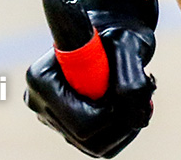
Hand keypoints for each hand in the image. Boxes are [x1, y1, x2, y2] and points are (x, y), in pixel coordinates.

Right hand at [25, 0, 158, 155]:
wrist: (113, 36)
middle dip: (121, 118)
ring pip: (97, 147)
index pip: (82, 122)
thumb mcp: (127, 44)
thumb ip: (130, 79)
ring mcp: (53, 120)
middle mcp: (40, 103)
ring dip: (126, 124)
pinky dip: (123, 131)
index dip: (113, 110)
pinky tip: (129, 105)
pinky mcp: (69, 130)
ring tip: (138, 94)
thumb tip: (135, 113)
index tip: (129, 81)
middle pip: (87, 138)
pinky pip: (102, 148)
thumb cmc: (117, 34)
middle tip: (140, 89)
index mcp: (42, 79)